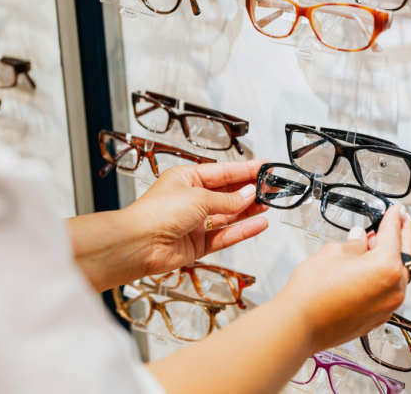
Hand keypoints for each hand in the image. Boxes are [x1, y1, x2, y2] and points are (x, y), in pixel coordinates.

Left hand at [130, 160, 269, 275]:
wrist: (139, 244)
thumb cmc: (157, 213)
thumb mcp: (198, 197)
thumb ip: (228, 199)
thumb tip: (249, 194)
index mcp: (186, 178)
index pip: (222, 172)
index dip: (244, 170)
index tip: (264, 167)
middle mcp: (191, 199)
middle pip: (227, 193)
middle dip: (250, 190)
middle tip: (271, 187)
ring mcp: (195, 222)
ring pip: (228, 214)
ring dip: (249, 209)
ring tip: (269, 204)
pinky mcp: (198, 243)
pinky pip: (225, 235)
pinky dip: (243, 230)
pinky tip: (259, 223)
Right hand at [275, 205, 410, 353]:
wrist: (300, 324)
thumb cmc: (313, 292)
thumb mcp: (333, 252)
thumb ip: (354, 243)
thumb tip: (360, 240)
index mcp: (387, 266)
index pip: (393, 234)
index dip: (394, 218)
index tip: (396, 210)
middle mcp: (394, 289)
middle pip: (404, 256)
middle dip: (402, 237)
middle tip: (401, 222)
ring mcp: (387, 307)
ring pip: (397, 276)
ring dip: (391, 258)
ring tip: (377, 244)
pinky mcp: (377, 318)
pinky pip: (387, 291)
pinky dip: (383, 277)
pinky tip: (369, 269)